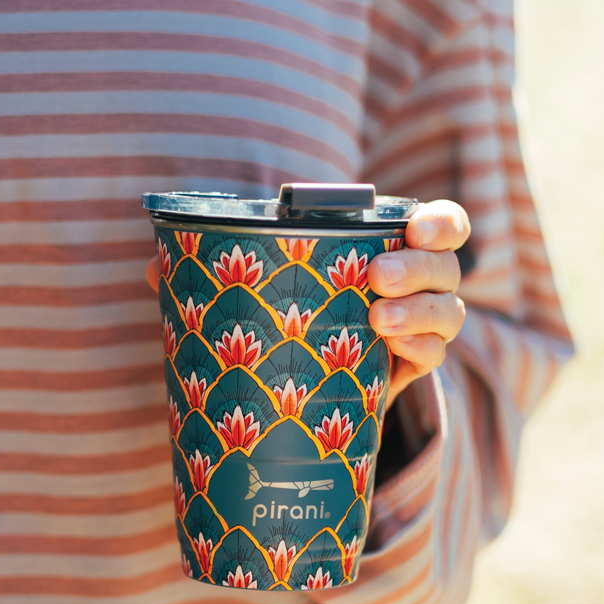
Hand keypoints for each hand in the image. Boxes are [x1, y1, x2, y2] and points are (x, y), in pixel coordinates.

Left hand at [144, 198, 469, 402]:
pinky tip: (390, 352)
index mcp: (388, 248)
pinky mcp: (410, 368)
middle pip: (446, 268)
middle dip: (418, 268)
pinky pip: (433, 357)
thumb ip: (217, 270)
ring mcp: (418, 328)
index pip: (440, 225)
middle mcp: (416, 285)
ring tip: (375, 319)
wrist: (306, 381)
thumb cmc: (289, 310)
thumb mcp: (264, 284)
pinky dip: (418, 351)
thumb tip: (155, 268)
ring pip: (448, 313)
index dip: (440, 222)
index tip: (414, 226)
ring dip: (419, 313)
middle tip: (374, 278)